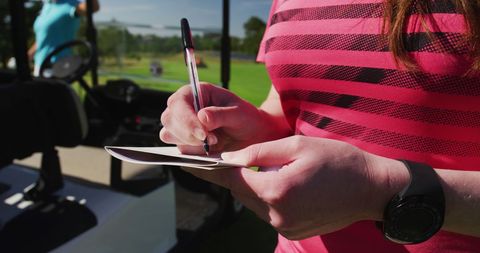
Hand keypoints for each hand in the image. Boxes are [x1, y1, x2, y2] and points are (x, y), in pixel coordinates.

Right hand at [160, 83, 280, 153]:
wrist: (252, 135)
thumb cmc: (246, 118)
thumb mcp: (239, 113)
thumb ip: (221, 114)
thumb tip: (202, 117)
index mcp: (196, 92)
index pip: (178, 103)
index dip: (187, 119)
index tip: (203, 134)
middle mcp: (185, 107)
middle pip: (169, 119)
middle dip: (188, 134)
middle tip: (213, 141)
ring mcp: (182, 124)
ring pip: (169, 135)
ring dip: (190, 143)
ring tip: (215, 143)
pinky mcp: (184, 141)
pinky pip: (178, 148)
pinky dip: (192, 152)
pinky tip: (209, 151)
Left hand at [182, 135, 408, 238]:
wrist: (372, 189)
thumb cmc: (338, 161)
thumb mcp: (297, 145)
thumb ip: (259, 151)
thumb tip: (230, 156)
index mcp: (276, 190)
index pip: (231, 177)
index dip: (208, 167)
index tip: (188, 159)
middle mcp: (276, 214)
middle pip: (239, 191)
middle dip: (233, 173)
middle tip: (226, 157)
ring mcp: (284, 226)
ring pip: (252, 202)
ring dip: (251, 185)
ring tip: (260, 167)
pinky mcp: (292, 231)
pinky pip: (267, 211)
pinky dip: (265, 196)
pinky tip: (279, 182)